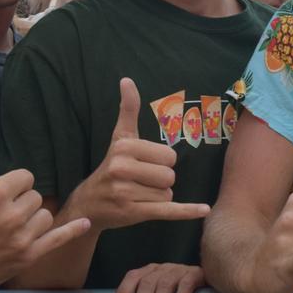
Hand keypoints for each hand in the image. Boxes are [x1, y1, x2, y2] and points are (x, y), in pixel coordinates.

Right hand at [0, 120, 90, 292]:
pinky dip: (73, 230)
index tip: (0, 195)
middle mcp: (11, 216)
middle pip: (36, 196)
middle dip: (22, 202)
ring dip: (34, 219)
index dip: (14, 184)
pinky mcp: (26, 257)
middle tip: (1, 214)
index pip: (26, 177)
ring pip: (46, 216)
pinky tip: (86, 223)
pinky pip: (58, 239)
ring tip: (12, 227)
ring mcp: (20, 239)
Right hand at [72, 78, 210, 229]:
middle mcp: (122, 168)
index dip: (162, 163)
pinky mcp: (132, 213)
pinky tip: (204, 209)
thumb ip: (127, 109)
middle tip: (142, 182)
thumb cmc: (111, 167)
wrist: (88, 204)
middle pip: (170, 176)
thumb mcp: (120, 137)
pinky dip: (187, 211)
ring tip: (139, 195)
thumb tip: (126, 79)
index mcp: (124, 146)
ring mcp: (125, 192)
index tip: (145, 165)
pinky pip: (167, 211)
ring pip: (167, 194)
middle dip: (162, 182)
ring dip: (159, 197)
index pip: (169, 156)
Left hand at [112, 263, 204, 292]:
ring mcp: (178, 270)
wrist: (211, 273)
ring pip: (164, 285)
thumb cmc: (179, 288)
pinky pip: (185, 286)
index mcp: (151, 271)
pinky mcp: (195, 274)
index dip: (123, 292)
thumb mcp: (161, 290)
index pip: (133, 277)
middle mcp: (162, 268)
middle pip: (147, 283)